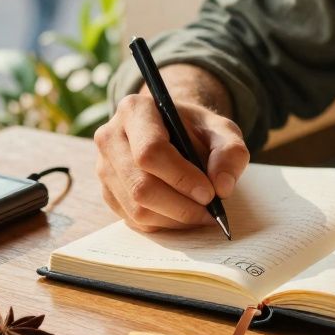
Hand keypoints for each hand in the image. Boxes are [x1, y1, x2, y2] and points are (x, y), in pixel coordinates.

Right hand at [93, 92, 250, 232]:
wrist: (174, 132)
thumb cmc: (196, 130)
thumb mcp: (222, 131)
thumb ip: (230, 153)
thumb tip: (222, 187)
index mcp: (135, 110)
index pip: (150, 151)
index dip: (181, 177)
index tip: (209, 193)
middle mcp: (110, 137)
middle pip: (140, 186)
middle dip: (181, 206)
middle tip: (210, 211)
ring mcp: (104, 167)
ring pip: (137, 208)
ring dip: (175, 219)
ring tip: (202, 214)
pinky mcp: (108, 192)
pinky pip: (134, 220)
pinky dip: (165, 224)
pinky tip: (183, 214)